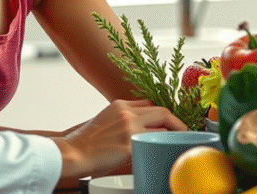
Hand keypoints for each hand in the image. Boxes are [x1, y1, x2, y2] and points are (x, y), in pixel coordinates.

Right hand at [56, 99, 187, 179]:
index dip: (163, 113)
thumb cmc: (86, 143)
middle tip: (184, 132)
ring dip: (174, 134)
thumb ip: (123, 120)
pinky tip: (169, 150)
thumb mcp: (105, 121)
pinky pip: (157, 141)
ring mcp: (129, 127)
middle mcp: (126, 112)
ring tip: (179, 142)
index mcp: (120, 105)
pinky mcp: (130, 143)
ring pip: (164, 125)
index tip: (170, 122)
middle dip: (177, 122)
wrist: (73, 153)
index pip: (150, 103)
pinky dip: (165, 145)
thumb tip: (141, 128)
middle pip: (162, 111)